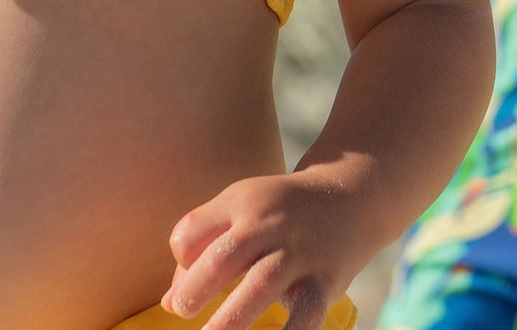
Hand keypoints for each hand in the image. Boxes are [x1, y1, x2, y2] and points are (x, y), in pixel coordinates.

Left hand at [162, 172, 359, 329]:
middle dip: (196, 288)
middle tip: (182, 311)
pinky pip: (305, 315)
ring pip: (260, 285)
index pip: (193, 230)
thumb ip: (202, 250)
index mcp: (239, 202)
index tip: (186, 282)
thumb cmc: (278, 213)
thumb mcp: (239, 213)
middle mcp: (267, 223)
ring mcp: (297, 252)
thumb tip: (169, 304)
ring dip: (231, 318)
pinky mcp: (323, 282)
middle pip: (224, 256)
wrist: (347, 197)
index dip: (180, 258)